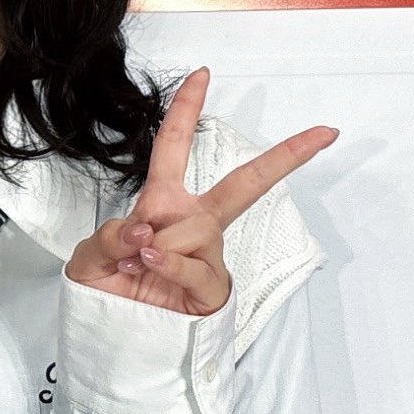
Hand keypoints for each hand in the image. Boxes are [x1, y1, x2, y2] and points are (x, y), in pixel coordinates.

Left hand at [64, 68, 337, 317]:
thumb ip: (111, 236)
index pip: (173, 147)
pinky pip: (199, 265)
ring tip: (137, 262)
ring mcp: (207, 255)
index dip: (186, 109)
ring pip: (198, 228)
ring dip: (160, 243)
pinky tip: (150, 267)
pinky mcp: (212, 289)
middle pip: (244, 183)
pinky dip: (170, 262)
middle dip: (286, 156)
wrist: (110, 339)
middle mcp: (192, 223)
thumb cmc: (105, 292)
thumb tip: (146, 229)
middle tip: (324, 134)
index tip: (202, 74)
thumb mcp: (89, 257)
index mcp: (163, 203)